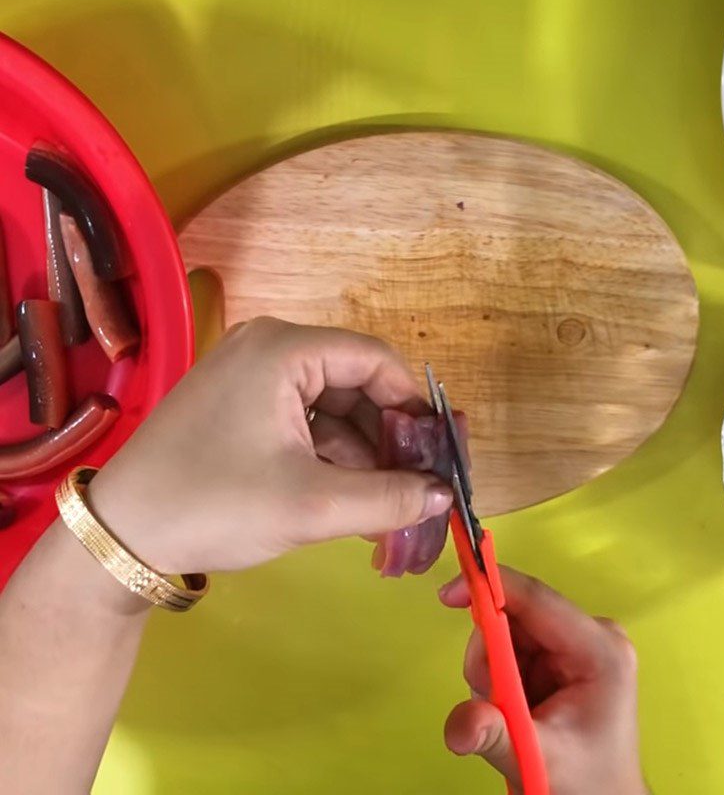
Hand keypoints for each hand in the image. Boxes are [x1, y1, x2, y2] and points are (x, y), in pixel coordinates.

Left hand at [88, 317, 451, 573]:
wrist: (120, 535)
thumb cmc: (216, 505)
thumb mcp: (312, 506)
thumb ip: (390, 498)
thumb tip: (444, 495)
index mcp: (284, 350)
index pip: (376, 360)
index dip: (414, 406)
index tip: (437, 452)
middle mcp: (267, 347)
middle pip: (354, 382)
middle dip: (386, 436)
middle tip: (414, 484)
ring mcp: (247, 374)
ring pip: (329, 405)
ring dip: (359, 451)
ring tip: (382, 502)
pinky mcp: (236, 403)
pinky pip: (300, 418)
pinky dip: (327, 453)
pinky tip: (343, 494)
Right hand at [439, 567, 647, 794]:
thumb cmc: (585, 782)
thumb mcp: (539, 759)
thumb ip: (496, 735)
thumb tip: (459, 725)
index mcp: (599, 648)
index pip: (536, 599)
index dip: (490, 588)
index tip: (446, 594)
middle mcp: (591, 634)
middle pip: (516, 615)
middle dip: (489, 654)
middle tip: (489, 699)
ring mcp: (576, 641)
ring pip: (508, 630)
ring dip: (491, 669)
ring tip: (506, 714)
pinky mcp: (561, 652)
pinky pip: (511, 644)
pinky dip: (498, 674)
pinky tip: (512, 705)